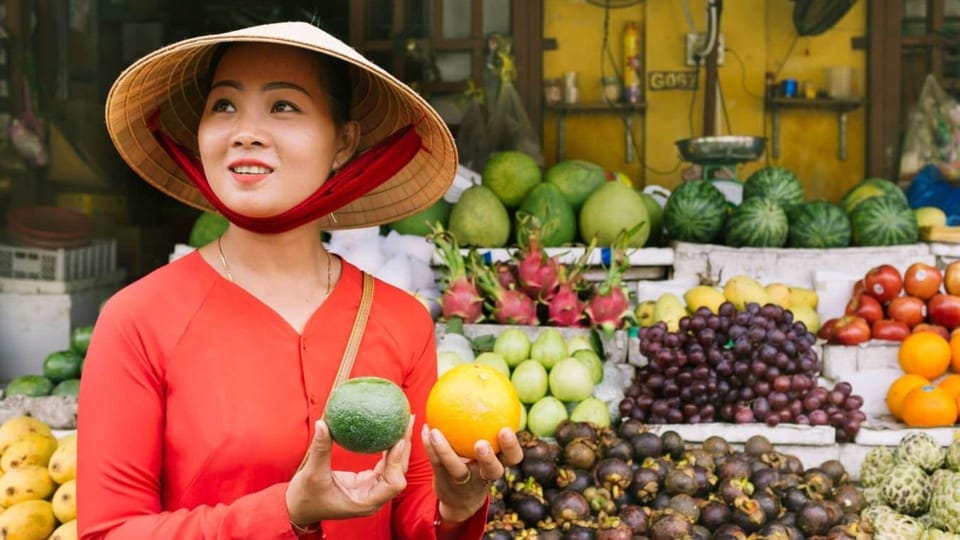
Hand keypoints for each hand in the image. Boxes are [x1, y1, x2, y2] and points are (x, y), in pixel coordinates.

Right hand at [285, 417, 413, 524]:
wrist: (299, 508)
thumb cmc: (305, 497)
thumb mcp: (311, 474)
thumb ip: (320, 450)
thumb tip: (323, 423)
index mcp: (366, 502)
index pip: (393, 484)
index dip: (397, 462)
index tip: (397, 440)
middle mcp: (373, 497)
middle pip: (399, 472)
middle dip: (405, 447)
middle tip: (407, 420)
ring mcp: (372, 489)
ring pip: (394, 467)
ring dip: (400, 445)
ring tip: (404, 420)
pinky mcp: (368, 481)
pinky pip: (384, 463)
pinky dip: (388, 447)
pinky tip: (390, 429)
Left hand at [421, 425, 521, 522]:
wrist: (459, 498)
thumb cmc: (477, 461)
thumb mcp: (485, 446)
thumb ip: (488, 421)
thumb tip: (482, 378)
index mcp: (499, 463)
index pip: (513, 457)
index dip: (511, 446)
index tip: (506, 429)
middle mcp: (485, 476)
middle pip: (493, 470)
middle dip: (488, 458)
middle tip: (481, 443)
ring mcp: (464, 482)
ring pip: (457, 470)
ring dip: (445, 451)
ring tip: (436, 432)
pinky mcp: (445, 482)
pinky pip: (436, 462)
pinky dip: (429, 445)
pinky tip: (425, 427)